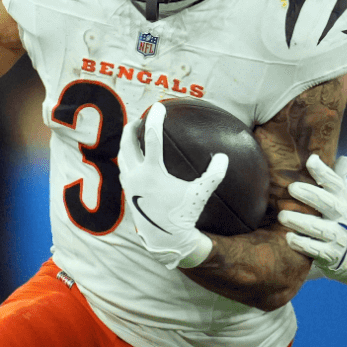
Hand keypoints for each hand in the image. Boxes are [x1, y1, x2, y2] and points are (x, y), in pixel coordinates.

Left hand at [117, 106, 228, 267]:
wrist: (165, 239)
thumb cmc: (183, 215)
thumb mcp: (200, 194)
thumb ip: (213, 175)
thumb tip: (223, 157)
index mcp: (151, 172)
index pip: (152, 138)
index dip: (156, 120)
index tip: (159, 106)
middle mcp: (136, 176)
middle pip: (128, 144)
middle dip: (132, 129)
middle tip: (139, 119)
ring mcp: (129, 185)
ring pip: (123, 157)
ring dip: (126, 144)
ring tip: (133, 136)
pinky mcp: (128, 194)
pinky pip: (124, 170)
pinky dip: (127, 159)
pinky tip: (134, 160)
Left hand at [279, 154, 346, 283]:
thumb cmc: (344, 221)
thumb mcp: (345, 201)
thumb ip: (340, 179)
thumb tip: (345, 159)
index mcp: (344, 201)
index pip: (336, 183)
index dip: (324, 172)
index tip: (311, 161)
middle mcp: (343, 218)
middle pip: (328, 204)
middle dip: (310, 195)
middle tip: (291, 188)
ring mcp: (338, 238)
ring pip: (319, 228)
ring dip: (300, 222)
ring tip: (282, 216)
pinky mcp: (330, 255)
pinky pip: (315, 250)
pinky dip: (301, 244)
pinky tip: (288, 238)